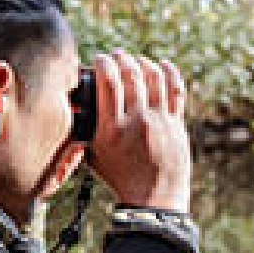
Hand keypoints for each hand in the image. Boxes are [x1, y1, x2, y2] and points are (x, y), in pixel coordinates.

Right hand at [85, 51, 191, 214]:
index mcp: (112, 129)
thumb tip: (76, 107)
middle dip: (122, 58)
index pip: (108, 82)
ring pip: (154, 78)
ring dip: (143, 62)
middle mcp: (137, 121)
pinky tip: (163, 64)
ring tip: (135, 60)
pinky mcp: (177, 124)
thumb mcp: (94, 155)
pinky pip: (176, 90)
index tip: (99, 58)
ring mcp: (160, 121)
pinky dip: (170, 72)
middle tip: (116, 55)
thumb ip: (86, 130)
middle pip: (131, 75)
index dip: (104, 62)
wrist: (154, 198)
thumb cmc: (120, 177)